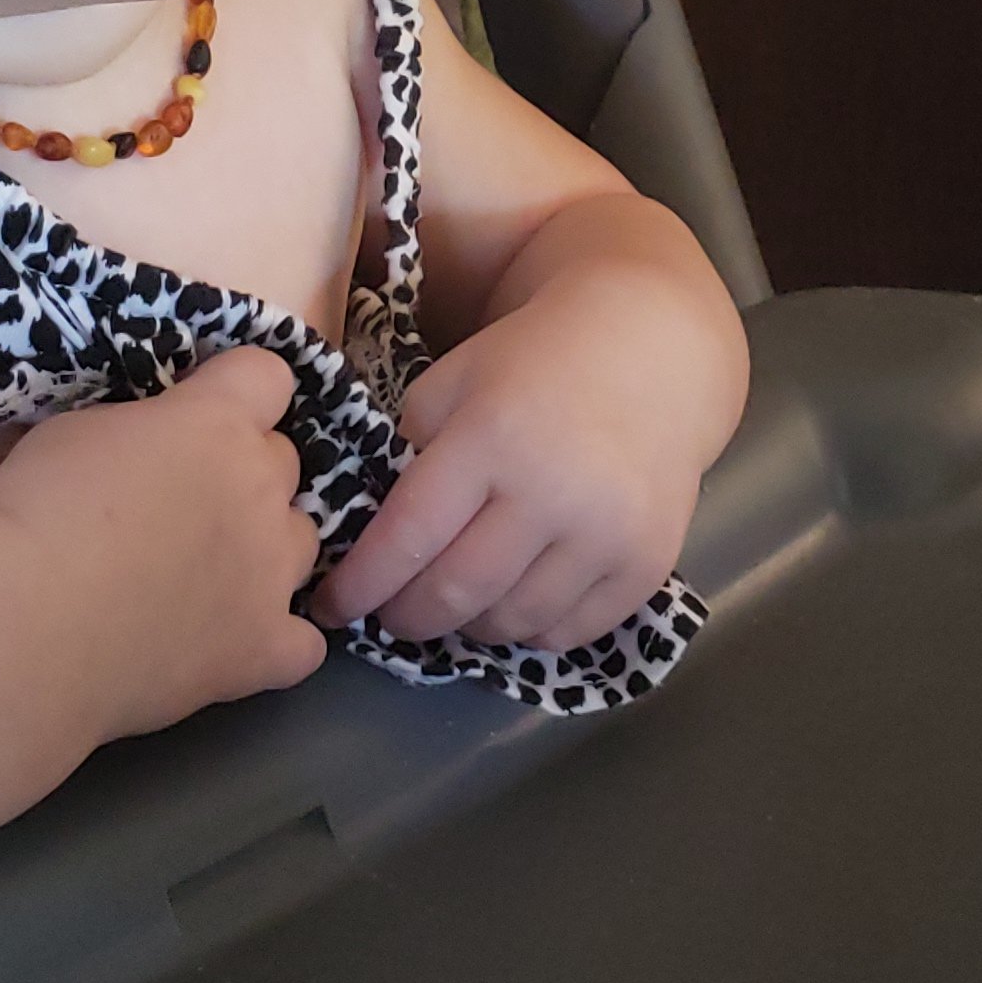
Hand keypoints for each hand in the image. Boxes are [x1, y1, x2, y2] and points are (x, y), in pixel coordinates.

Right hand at [0, 348, 325, 734]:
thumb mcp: (80, 430)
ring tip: (207, 576)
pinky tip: (236, 644)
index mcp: (218, 425)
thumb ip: (144, 429)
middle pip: (283, 463)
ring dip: (265, 550)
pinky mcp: (263, 649)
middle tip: (181, 505)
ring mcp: (271, 575)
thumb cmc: (35, 511)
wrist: (25, 622)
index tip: (200, 412)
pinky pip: (304, 645)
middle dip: (241, 475)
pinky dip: (275, 642)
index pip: (267, 377)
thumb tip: (161, 449)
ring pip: (301, 543)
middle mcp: (261, 492)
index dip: (235, 392)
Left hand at [320, 270, 709, 652]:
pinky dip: (527, 630)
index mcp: (493, 436)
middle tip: (388, 615)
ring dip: (466, 626)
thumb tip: (371, 539)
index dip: (361, 584)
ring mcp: (607, 534)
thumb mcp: (454, 381)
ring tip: (451, 605)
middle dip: (406, 616)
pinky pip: (567, 632)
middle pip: (456, 592)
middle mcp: (554, 492)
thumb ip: (408, 453)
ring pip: (510, 623)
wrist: (652, 350)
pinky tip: (511, 604)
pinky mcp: (646, 563)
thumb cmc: (535, 362)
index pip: (409, 535)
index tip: (330, 608)